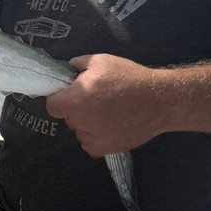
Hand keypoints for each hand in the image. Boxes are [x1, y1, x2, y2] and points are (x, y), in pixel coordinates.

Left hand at [45, 54, 168, 155]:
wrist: (159, 100)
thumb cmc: (128, 78)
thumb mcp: (99, 61)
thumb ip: (76, 66)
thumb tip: (65, 71)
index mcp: (74, 101)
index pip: (52, 105)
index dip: (60, 98)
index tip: (71, 94)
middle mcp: (80, 122)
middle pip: (68, 118)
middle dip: (77, 109)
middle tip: (96, 100)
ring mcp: (92, 138)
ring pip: (80, 131)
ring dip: (87, 124)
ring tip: (108, 113)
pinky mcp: (104, 150)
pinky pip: (90, 144)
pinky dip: (96, 137)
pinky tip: (110, 125)